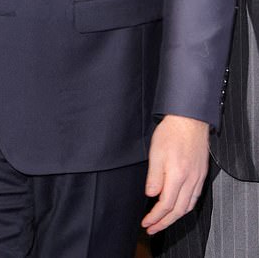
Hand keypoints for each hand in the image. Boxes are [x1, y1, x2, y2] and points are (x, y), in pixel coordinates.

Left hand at [142, 114, 209, 234]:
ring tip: (163, 222)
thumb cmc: (171, 132)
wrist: (190, 118)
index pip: (166, 205)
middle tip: (152, 229)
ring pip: (188, 206)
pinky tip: (178, 208)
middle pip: (178, 210)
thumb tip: (151, 196)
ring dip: (175, 218)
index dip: (155, 217)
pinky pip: (195, 197)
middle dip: (164, 222)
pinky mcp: (201, 174)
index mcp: (177, 175)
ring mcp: (198, 178)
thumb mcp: (156, 152)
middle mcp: (190, 180)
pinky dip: (185, 207)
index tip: (146, 222)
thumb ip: (154, 177)